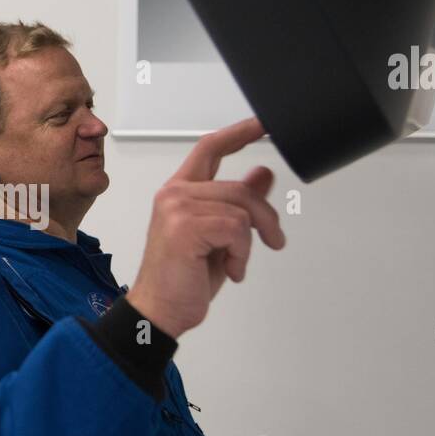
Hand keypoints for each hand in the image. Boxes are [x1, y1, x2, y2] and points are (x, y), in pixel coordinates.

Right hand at [126, 117, 285, 337]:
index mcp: (180, 193)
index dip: (239, 132)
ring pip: (241, 208)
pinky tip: (232, 270)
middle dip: (265, 216)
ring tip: (239, 263)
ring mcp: (177, 208)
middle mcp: (175, 194)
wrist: (160, 312)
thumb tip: (264, 174)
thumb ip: (239, 205)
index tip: (264, 123)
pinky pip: (236, 229)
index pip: (210, 148)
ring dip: (252, 241)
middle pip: (239, 187)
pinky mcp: (185, 226)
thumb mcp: (221, 239)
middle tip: (274, 240)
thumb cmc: (183, 280)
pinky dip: (242, 254)